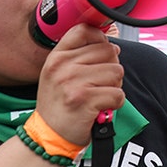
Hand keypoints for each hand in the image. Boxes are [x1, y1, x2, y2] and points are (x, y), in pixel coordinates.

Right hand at [35, 24, 124, 145]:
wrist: (48, 136)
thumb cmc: (58, 104)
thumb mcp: (58, 73)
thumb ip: (80, 55)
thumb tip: (112, 45)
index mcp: (57, 57)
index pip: (85, 30)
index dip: (100, 39)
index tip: (100, 54)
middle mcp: (63, 66)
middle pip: (108, 51)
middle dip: (110, 68)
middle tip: (97, 85)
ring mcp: (73, 82)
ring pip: (116, 71)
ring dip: (114, 86)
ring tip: (97, 96)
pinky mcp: (85, 99)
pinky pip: (118, 94)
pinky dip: (115, 103)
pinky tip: (100, 108)